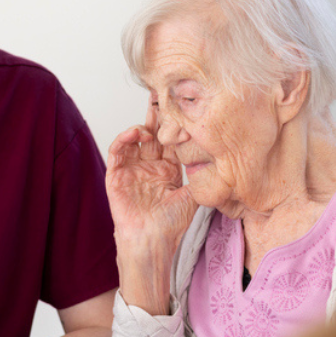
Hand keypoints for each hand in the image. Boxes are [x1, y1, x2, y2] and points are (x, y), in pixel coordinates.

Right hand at [107, 103, 197, 252]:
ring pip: (134, 139)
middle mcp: (149, 166)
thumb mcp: (193, 196)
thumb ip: (202, 176)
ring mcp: (132, 169)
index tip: (181, 106)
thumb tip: (220, 158)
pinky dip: (124, 139)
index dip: (175, 123)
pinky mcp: (116, 175)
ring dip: (142, 126)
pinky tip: (136, 133)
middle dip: (157, 115)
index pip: (171, 140)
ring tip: (152, 117)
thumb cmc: (171, 225)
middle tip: (161, 95)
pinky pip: (117, 151)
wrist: (152, 241)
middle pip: (152, 134)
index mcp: (167, 169)